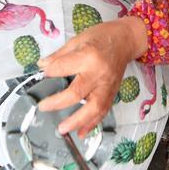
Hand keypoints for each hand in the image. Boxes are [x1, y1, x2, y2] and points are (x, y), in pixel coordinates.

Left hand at [37, 16, 147, 137]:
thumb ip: (59, 55)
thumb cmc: (101, 36)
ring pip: (93, 108)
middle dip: (58, 102)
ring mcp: (107, 85)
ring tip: (63, 129)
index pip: (63, 67)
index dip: (50, 72)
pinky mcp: (113, 93)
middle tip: (43, 107)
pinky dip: (92, 124)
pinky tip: (81, 133)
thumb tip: (42, 66)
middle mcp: (99, 73)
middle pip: (77, 93)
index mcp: (88, 56)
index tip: (42, 74)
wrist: (126, 40)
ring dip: (77, 121)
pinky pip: (103, 111)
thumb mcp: (77, 39)